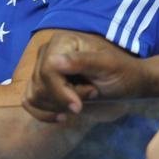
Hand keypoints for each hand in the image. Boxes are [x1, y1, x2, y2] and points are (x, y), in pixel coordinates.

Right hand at [23, 33, 146, 120]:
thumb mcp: (107, 65)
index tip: (79, 106)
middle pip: (39, 85)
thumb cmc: (122, 71)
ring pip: (34, 95)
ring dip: (56, 106)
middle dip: (63, 99)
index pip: (47, 70)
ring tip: (80, 102)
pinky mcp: (42, 84)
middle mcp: (48, 52)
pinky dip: (42, 113)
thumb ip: (81, 62)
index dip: (60, 91)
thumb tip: (53, 61)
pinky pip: (29, 101)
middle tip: (90, 94)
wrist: (128, 82)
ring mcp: (42, 68)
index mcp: (62, 42)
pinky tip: (61, 116)